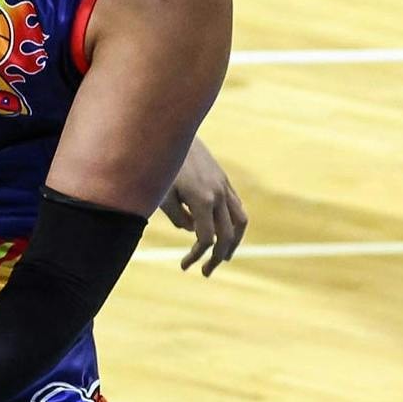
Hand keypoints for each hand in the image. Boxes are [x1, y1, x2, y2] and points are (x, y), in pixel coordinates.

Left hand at [160, 136, 247, 275]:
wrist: (172, 130)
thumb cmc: (161, 163)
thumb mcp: (161, 192)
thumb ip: (176, 215)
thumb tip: (190, 230)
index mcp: (201, 199)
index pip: (206, 238)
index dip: (196, 255)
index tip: (185, 266)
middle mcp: (218, 194)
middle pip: (227, 235)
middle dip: (217, 257)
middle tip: (205, 271)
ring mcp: (224, 187)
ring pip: (240, 222)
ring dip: (234, 243)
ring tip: (223, 257)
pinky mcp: (224, 180)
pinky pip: (238, 207)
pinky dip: (235, 224)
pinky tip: (225, 233)